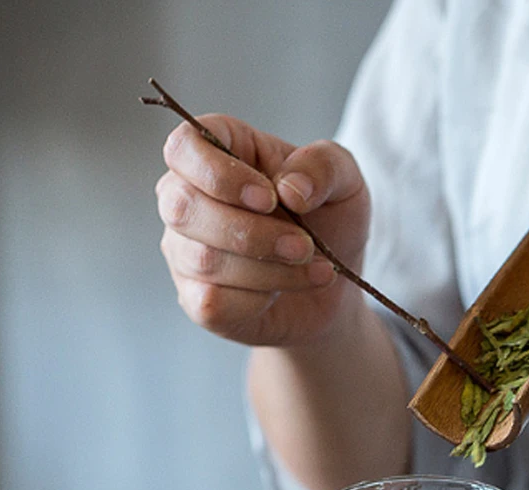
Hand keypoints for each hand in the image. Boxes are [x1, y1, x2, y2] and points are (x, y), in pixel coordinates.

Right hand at [155, 115, 368, 347]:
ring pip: (204, 260)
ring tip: (310, 268)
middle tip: (304, 246)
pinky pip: (210, 302)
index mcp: (216, 152)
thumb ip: (324, 166)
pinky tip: (279, 293)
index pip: (183, 146)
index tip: (269, 198)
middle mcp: (187, 198)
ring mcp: (184, 251)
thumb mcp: (345, 181)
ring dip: (268, 270)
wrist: (334, 289)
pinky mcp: (195, 299)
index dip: (218, 173)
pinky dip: (256, 301)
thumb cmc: (329, 223)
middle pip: (183, 207)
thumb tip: (289, 188)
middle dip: (252, 232)